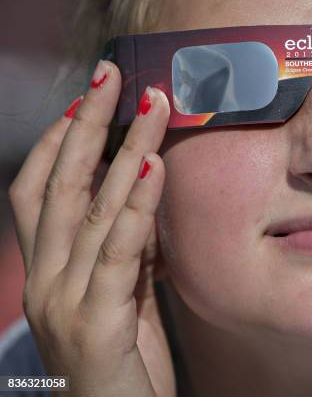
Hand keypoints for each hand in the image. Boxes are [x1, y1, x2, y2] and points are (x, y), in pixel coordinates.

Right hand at [9, 61, 174, 395]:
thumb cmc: (121, 358)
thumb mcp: (120, 293)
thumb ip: (123, 249)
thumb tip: (141, 197)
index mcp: (46, 271)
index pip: (37, 192)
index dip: (56, 141)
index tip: (85, 100)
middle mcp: (44, 280)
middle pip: (61, 184)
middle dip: (85, 124)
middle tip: (110, 75)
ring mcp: (64, 301)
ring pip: (91, 209)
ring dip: (122, 150)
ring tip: (149, 107)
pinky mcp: (96, 322)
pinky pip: (118, 252)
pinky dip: (136, 207)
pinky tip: (153, 169)